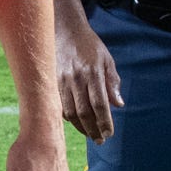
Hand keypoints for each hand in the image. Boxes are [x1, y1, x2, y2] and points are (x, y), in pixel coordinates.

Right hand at [55, 15, 124, 142]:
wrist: (65, 30)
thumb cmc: (90, 46)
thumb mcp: (107, 60)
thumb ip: (113, 82)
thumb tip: (118, 105)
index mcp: (92, 73)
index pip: (99, 103)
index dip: (104, 121)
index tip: (109, 133)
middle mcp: (76, 78)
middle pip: (84, 112)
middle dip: (93, 129)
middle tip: (101, 140)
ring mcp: (62, 81)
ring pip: (70, 112)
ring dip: (81, 127)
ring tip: (90, 135)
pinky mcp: (53, 83)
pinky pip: (60, 106)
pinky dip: (69, 118)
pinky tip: (77, 123)